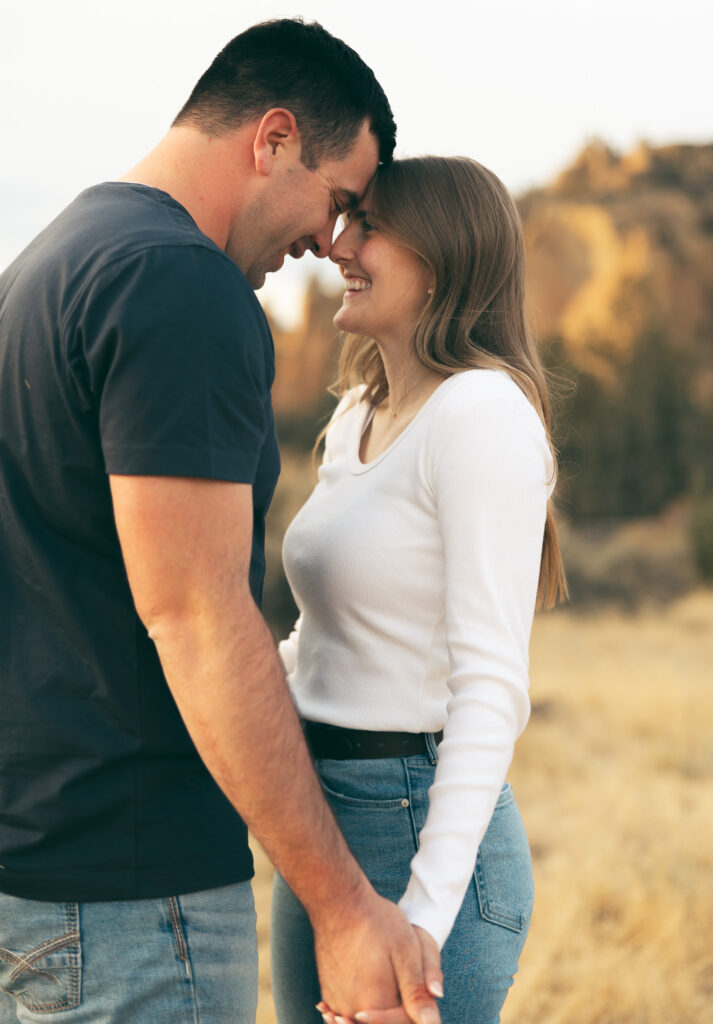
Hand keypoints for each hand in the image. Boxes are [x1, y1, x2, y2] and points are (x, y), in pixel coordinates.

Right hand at [313, 899, 441, 1023]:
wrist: (339, 902)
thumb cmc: (376, 922)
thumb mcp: (406, 952)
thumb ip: (417, 992)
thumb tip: (432, 1023)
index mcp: (376, 1002)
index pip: (400, 1021)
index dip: (414, 1014)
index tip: (416, 997)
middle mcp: (352, 1008)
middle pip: (379, 1022)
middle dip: (393, 1014)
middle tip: (398, 985)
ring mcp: (336, 999)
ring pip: (359, 1018)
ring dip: (375, 1012)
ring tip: (381, 993)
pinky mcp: (328, 990)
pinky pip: (344, 1009)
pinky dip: (356, 1006)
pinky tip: (362, 995)